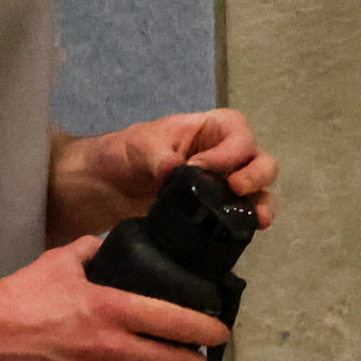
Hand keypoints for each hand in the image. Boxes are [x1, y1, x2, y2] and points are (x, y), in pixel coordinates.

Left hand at [53, 107, 275, 238]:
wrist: (99, 189)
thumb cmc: (120, 155)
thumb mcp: (137, 147)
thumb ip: (159, 157)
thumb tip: (177, 172)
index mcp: (207, 130)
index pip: (237, 131)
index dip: (229, 149)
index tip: (200, 166)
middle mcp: (222, 156)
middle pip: (259, 159)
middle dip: (255, 174)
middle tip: (234, 188)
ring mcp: (221, 186)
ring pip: (259, 189)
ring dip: (261, 201)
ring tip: (256, 218)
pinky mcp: (215, 214)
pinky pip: (242, 215)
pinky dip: (249, 221)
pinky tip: (249, 230)